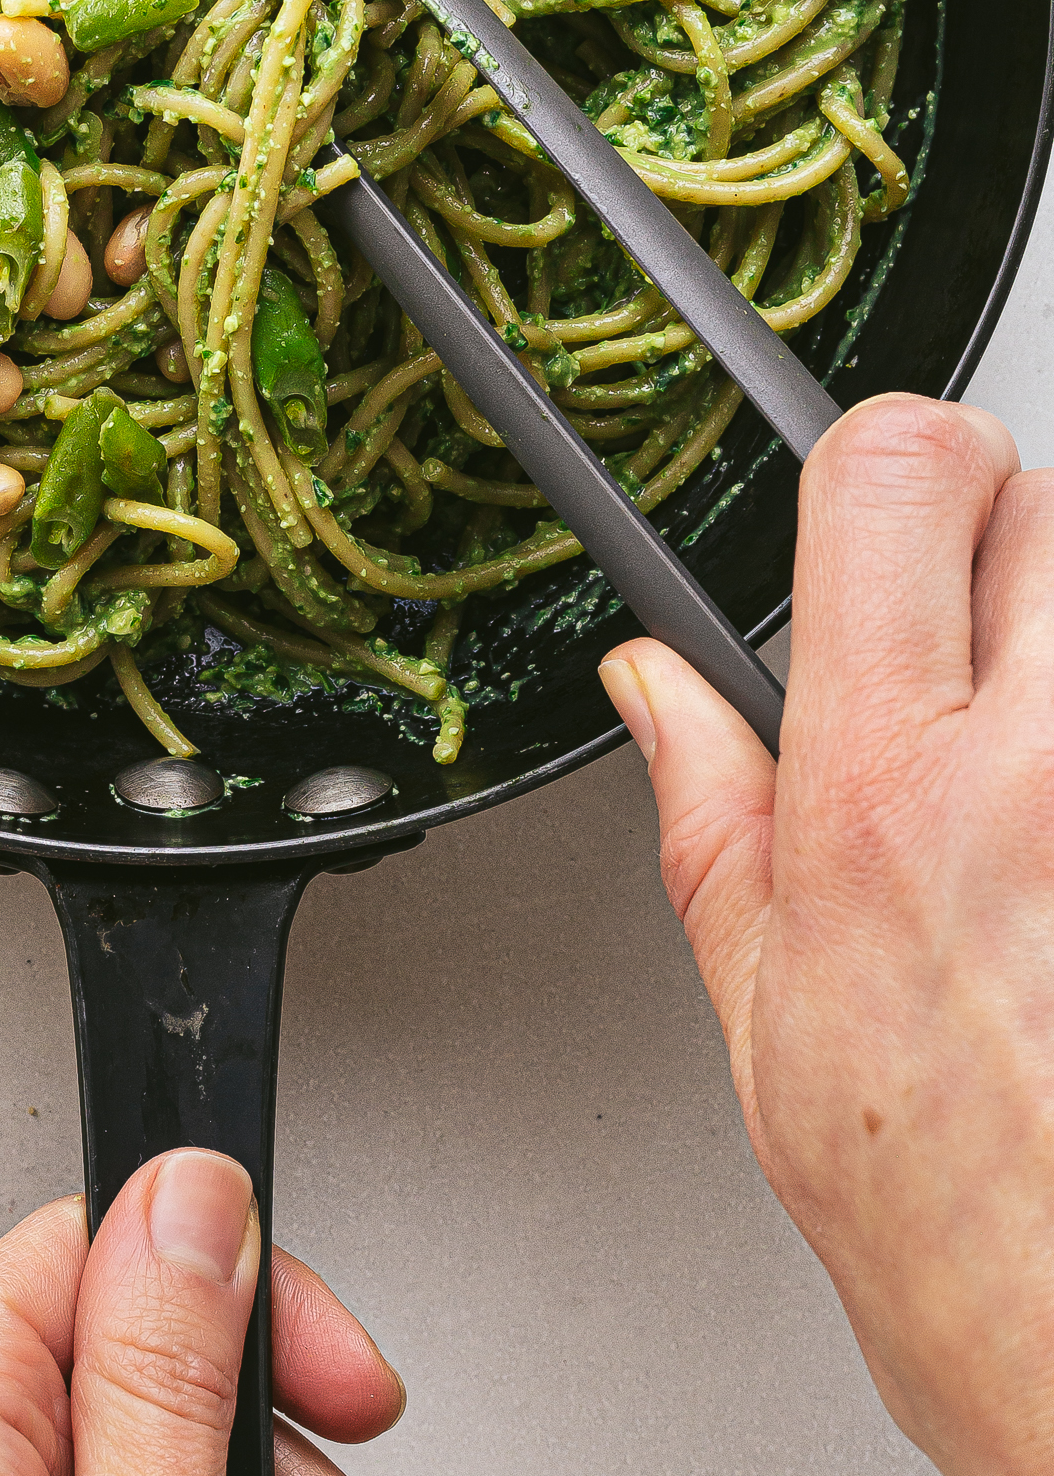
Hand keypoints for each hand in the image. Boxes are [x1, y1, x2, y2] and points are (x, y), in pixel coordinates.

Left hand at [0, 1145, 403, 1472]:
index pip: (105, 1237)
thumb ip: (160, 1367)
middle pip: (116, 1329)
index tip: (341, 1375)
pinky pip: (72, 1464)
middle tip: (319, 1469)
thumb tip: (194, 1190)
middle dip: (242, 1390)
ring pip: (106, 1413)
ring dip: (215, 1445)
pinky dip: (160, 1474)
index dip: (246, 1289)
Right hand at [600, 394, 1053, 1473]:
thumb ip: (709, 810)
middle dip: (996, 545)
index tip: (877, 499)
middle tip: (970, 654)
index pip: (898, 471)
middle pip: (1040, 498)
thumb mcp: (764, 1007)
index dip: (885, 456)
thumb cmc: (955, 1214)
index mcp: (890, 789)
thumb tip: (656, 686)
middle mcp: (1041, 769)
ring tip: (1029, 770)